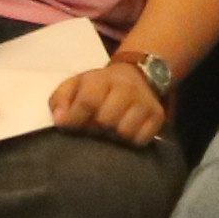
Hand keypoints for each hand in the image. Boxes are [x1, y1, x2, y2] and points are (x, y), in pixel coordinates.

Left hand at [49, 53, 172, 144]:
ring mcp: (144, 103)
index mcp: (102, 79)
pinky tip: (125, 132)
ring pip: (126, 131)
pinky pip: (142, 139)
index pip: (89, 101)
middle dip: (96, 127)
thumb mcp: (74, 85)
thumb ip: (60, 101)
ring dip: (114, 136)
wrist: (135, 76)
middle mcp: (127, 89)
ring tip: (110, 131)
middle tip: (94, 127)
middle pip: (107, 119)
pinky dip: (131, 141)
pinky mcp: (158, 116)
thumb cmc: (97, 87)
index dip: (76, 118)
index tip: (69, 126)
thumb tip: (61, 121)